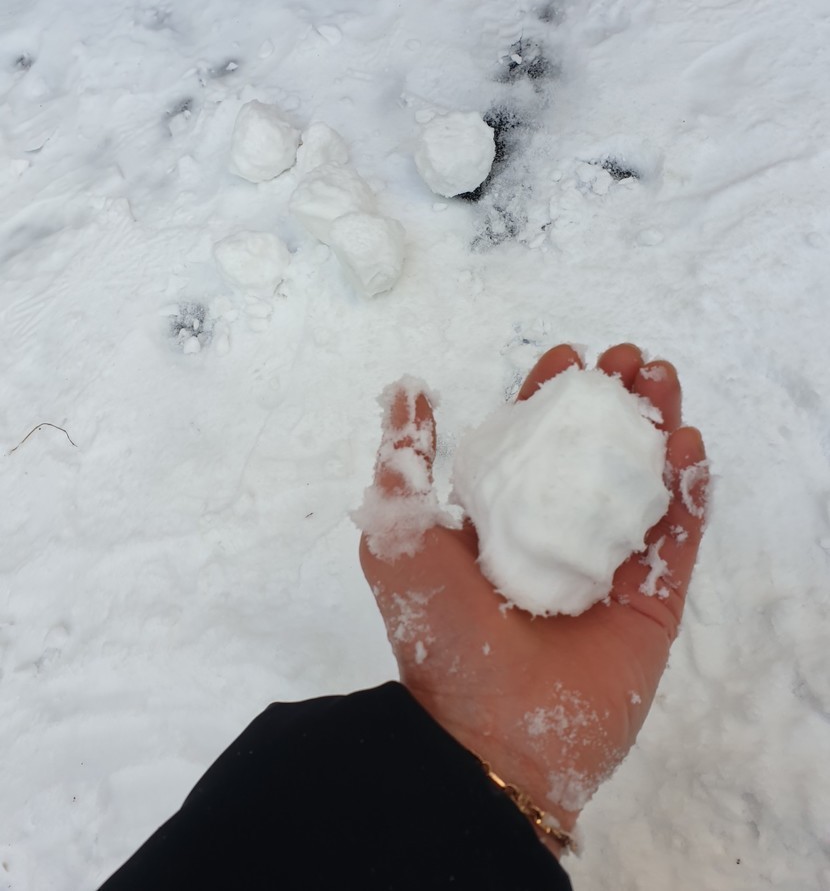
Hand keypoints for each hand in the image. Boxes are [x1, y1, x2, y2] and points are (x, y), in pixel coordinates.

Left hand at [359, 344, 707, 855]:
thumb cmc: (439, 630)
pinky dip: (689, 490)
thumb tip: (408, 389)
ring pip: (642, 482)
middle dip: (615, 400)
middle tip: (631, 361)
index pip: (535, 442)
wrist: (487, 735)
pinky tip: (689, 445)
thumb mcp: (397, 535)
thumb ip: (403, 462)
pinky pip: (677, 537)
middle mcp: (556, 536)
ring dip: (657, 428)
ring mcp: (607, 568)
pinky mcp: (650, 604)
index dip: (551, 396)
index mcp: (503, 519)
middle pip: (595, 452)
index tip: (568, 357)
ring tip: (664, 382)